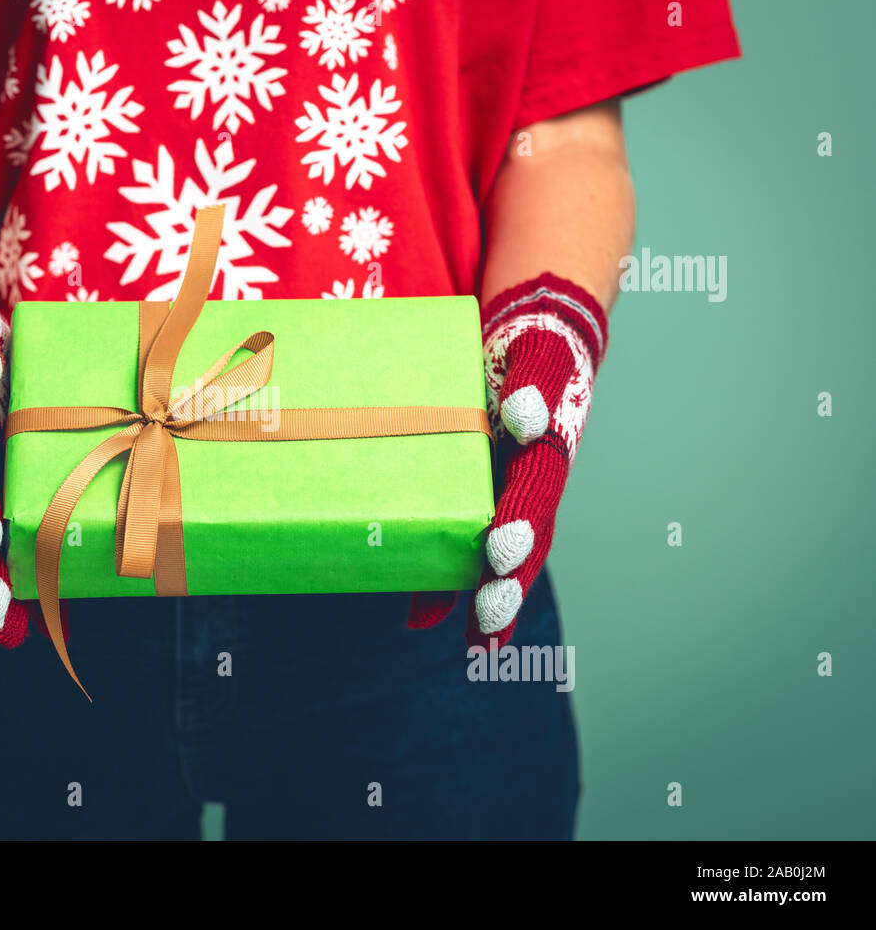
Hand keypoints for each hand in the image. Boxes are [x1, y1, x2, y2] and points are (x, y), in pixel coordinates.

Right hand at [409, 273, 607, 646]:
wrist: (546, 323)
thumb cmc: (488, 411)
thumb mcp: (462, 476)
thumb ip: (443, 540)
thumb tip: (419, 619)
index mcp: (520, 491)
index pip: (514, 557)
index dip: (500, 598)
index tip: (485, 645)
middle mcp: (542, 463)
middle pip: (533, 521)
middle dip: (512, 564)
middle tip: (490, 601)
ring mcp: (549, 418)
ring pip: (543, 469)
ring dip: (524, 505)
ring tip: (503, 543)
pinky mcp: (545, 366)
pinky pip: (542, 385)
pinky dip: (535, 404)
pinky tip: (522, 418)